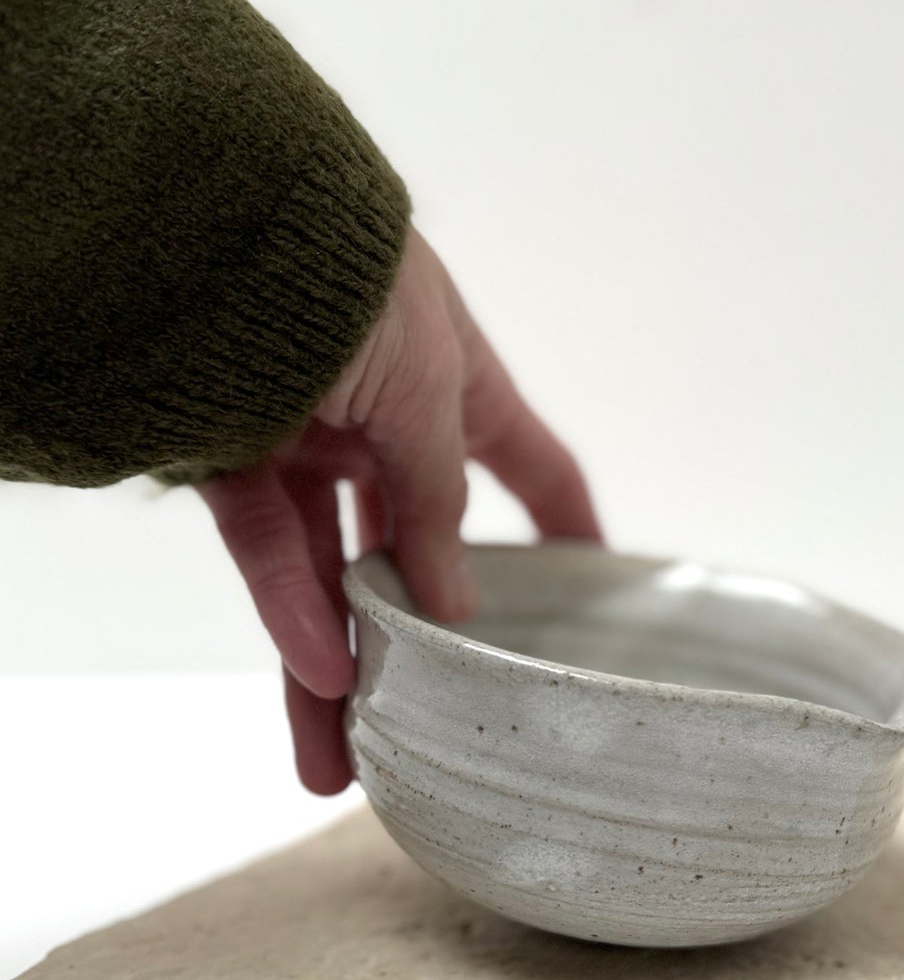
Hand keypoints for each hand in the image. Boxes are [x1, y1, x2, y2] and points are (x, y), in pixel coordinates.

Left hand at [200, 227, 600, 794]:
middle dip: (421, 645)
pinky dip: (290, 609)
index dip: (566, 526)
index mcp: (460, 387)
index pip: (528, 467)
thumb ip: (440, 499)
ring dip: (334, 666)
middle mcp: (388, 425)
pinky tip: (318, 674)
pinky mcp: (232, 457)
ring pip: (328, 574)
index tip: (598, 588)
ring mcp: (310, 443)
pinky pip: (266, 551)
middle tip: (435, 731)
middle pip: (414, 555)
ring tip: (339, 762)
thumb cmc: (359, 278)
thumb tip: (457, 605)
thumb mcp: (434, 389)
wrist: (230, 217)